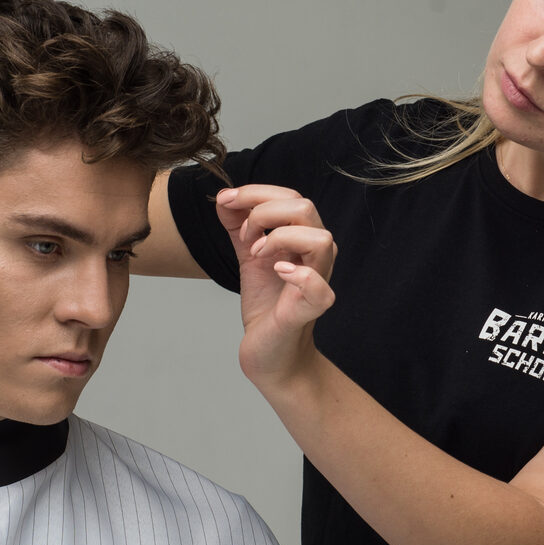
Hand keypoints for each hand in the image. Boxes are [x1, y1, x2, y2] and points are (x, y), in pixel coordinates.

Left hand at [214, 185, 336, 386]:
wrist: (269, 352)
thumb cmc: (266, 304)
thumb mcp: (249, 257)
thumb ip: (239, 226)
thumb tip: (224, 196)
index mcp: (304, 238)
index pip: (291, 197)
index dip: (256, 192)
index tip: (225, 200)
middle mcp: (316, 255)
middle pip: (304, 208)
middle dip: (263, 211)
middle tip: (245, 237)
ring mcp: (318, 281)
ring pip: (320, 239)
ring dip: (279, 238)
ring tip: (257, 254)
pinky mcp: (310, 309)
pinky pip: (317, 287)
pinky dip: (298, 275)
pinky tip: (278, 273)